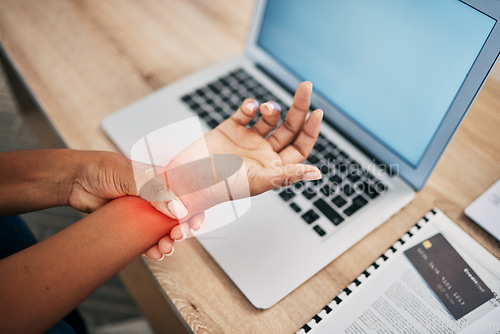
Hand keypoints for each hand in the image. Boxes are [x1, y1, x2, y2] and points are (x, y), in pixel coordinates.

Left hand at [67, 150, 197, 258]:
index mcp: (162, 180)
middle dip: (181, 230)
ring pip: (163, 231)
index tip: (194, 223)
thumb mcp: (132, 176)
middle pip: (177, 217)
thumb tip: (179, 209)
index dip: (194, 210)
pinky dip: (152, 248)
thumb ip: (156, 190)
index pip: (186, 196)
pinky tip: (153, 253)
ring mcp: (143, 212)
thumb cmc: (102, 169)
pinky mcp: (130, 225)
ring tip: (164, 249)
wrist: (74, 181)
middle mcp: (156, 197)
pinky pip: (146, 240)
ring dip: (167, 242)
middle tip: (176, 237)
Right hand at [159, 81, 322, 226]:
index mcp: (273, 168)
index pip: (300, 148)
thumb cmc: (219, 189)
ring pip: (270, 118)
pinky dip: (250, 106)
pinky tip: (250, 107)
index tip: (317, 112)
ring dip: (272, 109)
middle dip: (299, 108)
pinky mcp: (229, 129)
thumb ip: (286, 175)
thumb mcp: (257, 182)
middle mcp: (263, 153)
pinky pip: (246, 113)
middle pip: (289, 128)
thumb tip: (317, 172)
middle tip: (305, 86)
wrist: (183, 181)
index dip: (311, 131)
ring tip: (265, 108)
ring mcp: (247, 140)